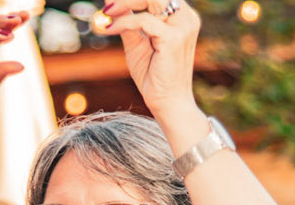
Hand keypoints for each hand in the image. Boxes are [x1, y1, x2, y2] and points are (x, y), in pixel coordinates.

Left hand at [96, 0, 199, 116]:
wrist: (168, 104)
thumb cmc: (154, 77)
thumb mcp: (137, 44)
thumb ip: (129, 22)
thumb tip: (111, 4)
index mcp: (181, 16)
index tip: (110, 1)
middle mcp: (186, 17)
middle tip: (107, 6)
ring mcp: (183, 27)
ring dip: (125, 2)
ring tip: (107, 13)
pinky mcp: (173, 39)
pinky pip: (143, 20)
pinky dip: (124, 22)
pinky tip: (110, 29)